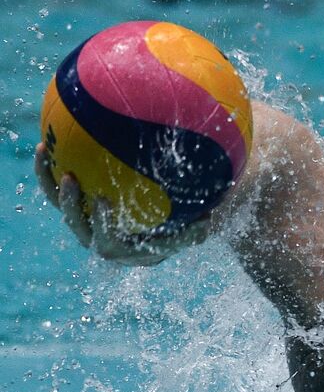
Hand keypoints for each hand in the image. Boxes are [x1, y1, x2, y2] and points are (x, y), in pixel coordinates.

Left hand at [34, 140, 211, 265]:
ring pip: (61, 204)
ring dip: (49, 181)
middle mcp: (100, 239)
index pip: (107, 241)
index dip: (102, 224)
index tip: (106, 200)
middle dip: (71, 203)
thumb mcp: (195, 229)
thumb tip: (208, 221)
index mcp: (124, 249)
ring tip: (47, 150)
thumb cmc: (184, 225)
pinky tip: (48, 141)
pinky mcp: (78, 205)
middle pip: (77, 225)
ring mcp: (86, 222)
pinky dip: (49, 167)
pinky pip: (57, 187)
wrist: (167, 228)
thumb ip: (197, 229)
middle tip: (71, 178)